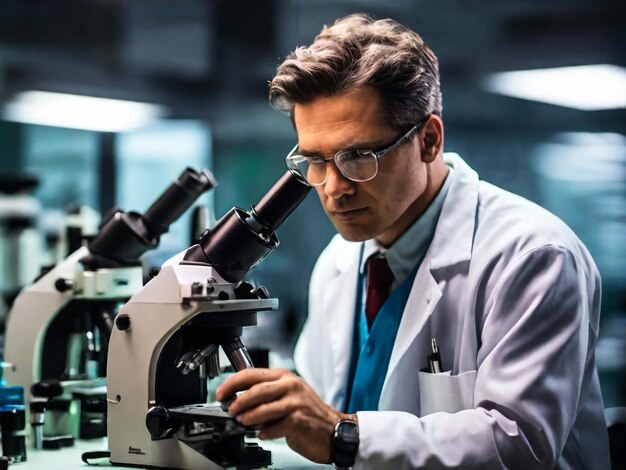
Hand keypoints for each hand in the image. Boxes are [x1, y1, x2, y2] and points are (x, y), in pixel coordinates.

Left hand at [216, 368, 355, 463]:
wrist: (335, 432)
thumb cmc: (310, 414)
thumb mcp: (290, 395)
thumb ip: (268, 395)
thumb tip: (240, 401)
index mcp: (285, 377)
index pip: (252, 374)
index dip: (232, 383)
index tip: (221, 393)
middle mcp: (291, 386)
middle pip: (256, 390)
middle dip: (238, 401)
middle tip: (230, 410)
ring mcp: (296, 402)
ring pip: (263, 408)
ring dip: (248, 417)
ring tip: (242, 422)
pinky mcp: (298, 420)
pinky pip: (274, 427)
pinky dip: (264, 432)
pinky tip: (262, 434)